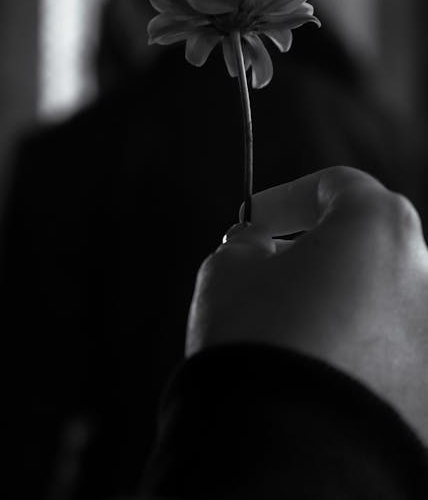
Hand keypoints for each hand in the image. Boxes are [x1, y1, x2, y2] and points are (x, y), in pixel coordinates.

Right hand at [186, 166, 427, 442]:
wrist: (293, 451)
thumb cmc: (259, 340)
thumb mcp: (229, 272)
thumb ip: (244, 245)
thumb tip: (254, 246)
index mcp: (379, 225)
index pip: (336, 186)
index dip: (285, 199)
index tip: (251, 222)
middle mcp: (422, 271)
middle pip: (364, 240)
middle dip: (313, 246)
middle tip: (266, 265)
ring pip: (378, 294)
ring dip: (335, 294)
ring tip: (285, 321)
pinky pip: (387, 346)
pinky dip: (354, 342)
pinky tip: (311, 361)